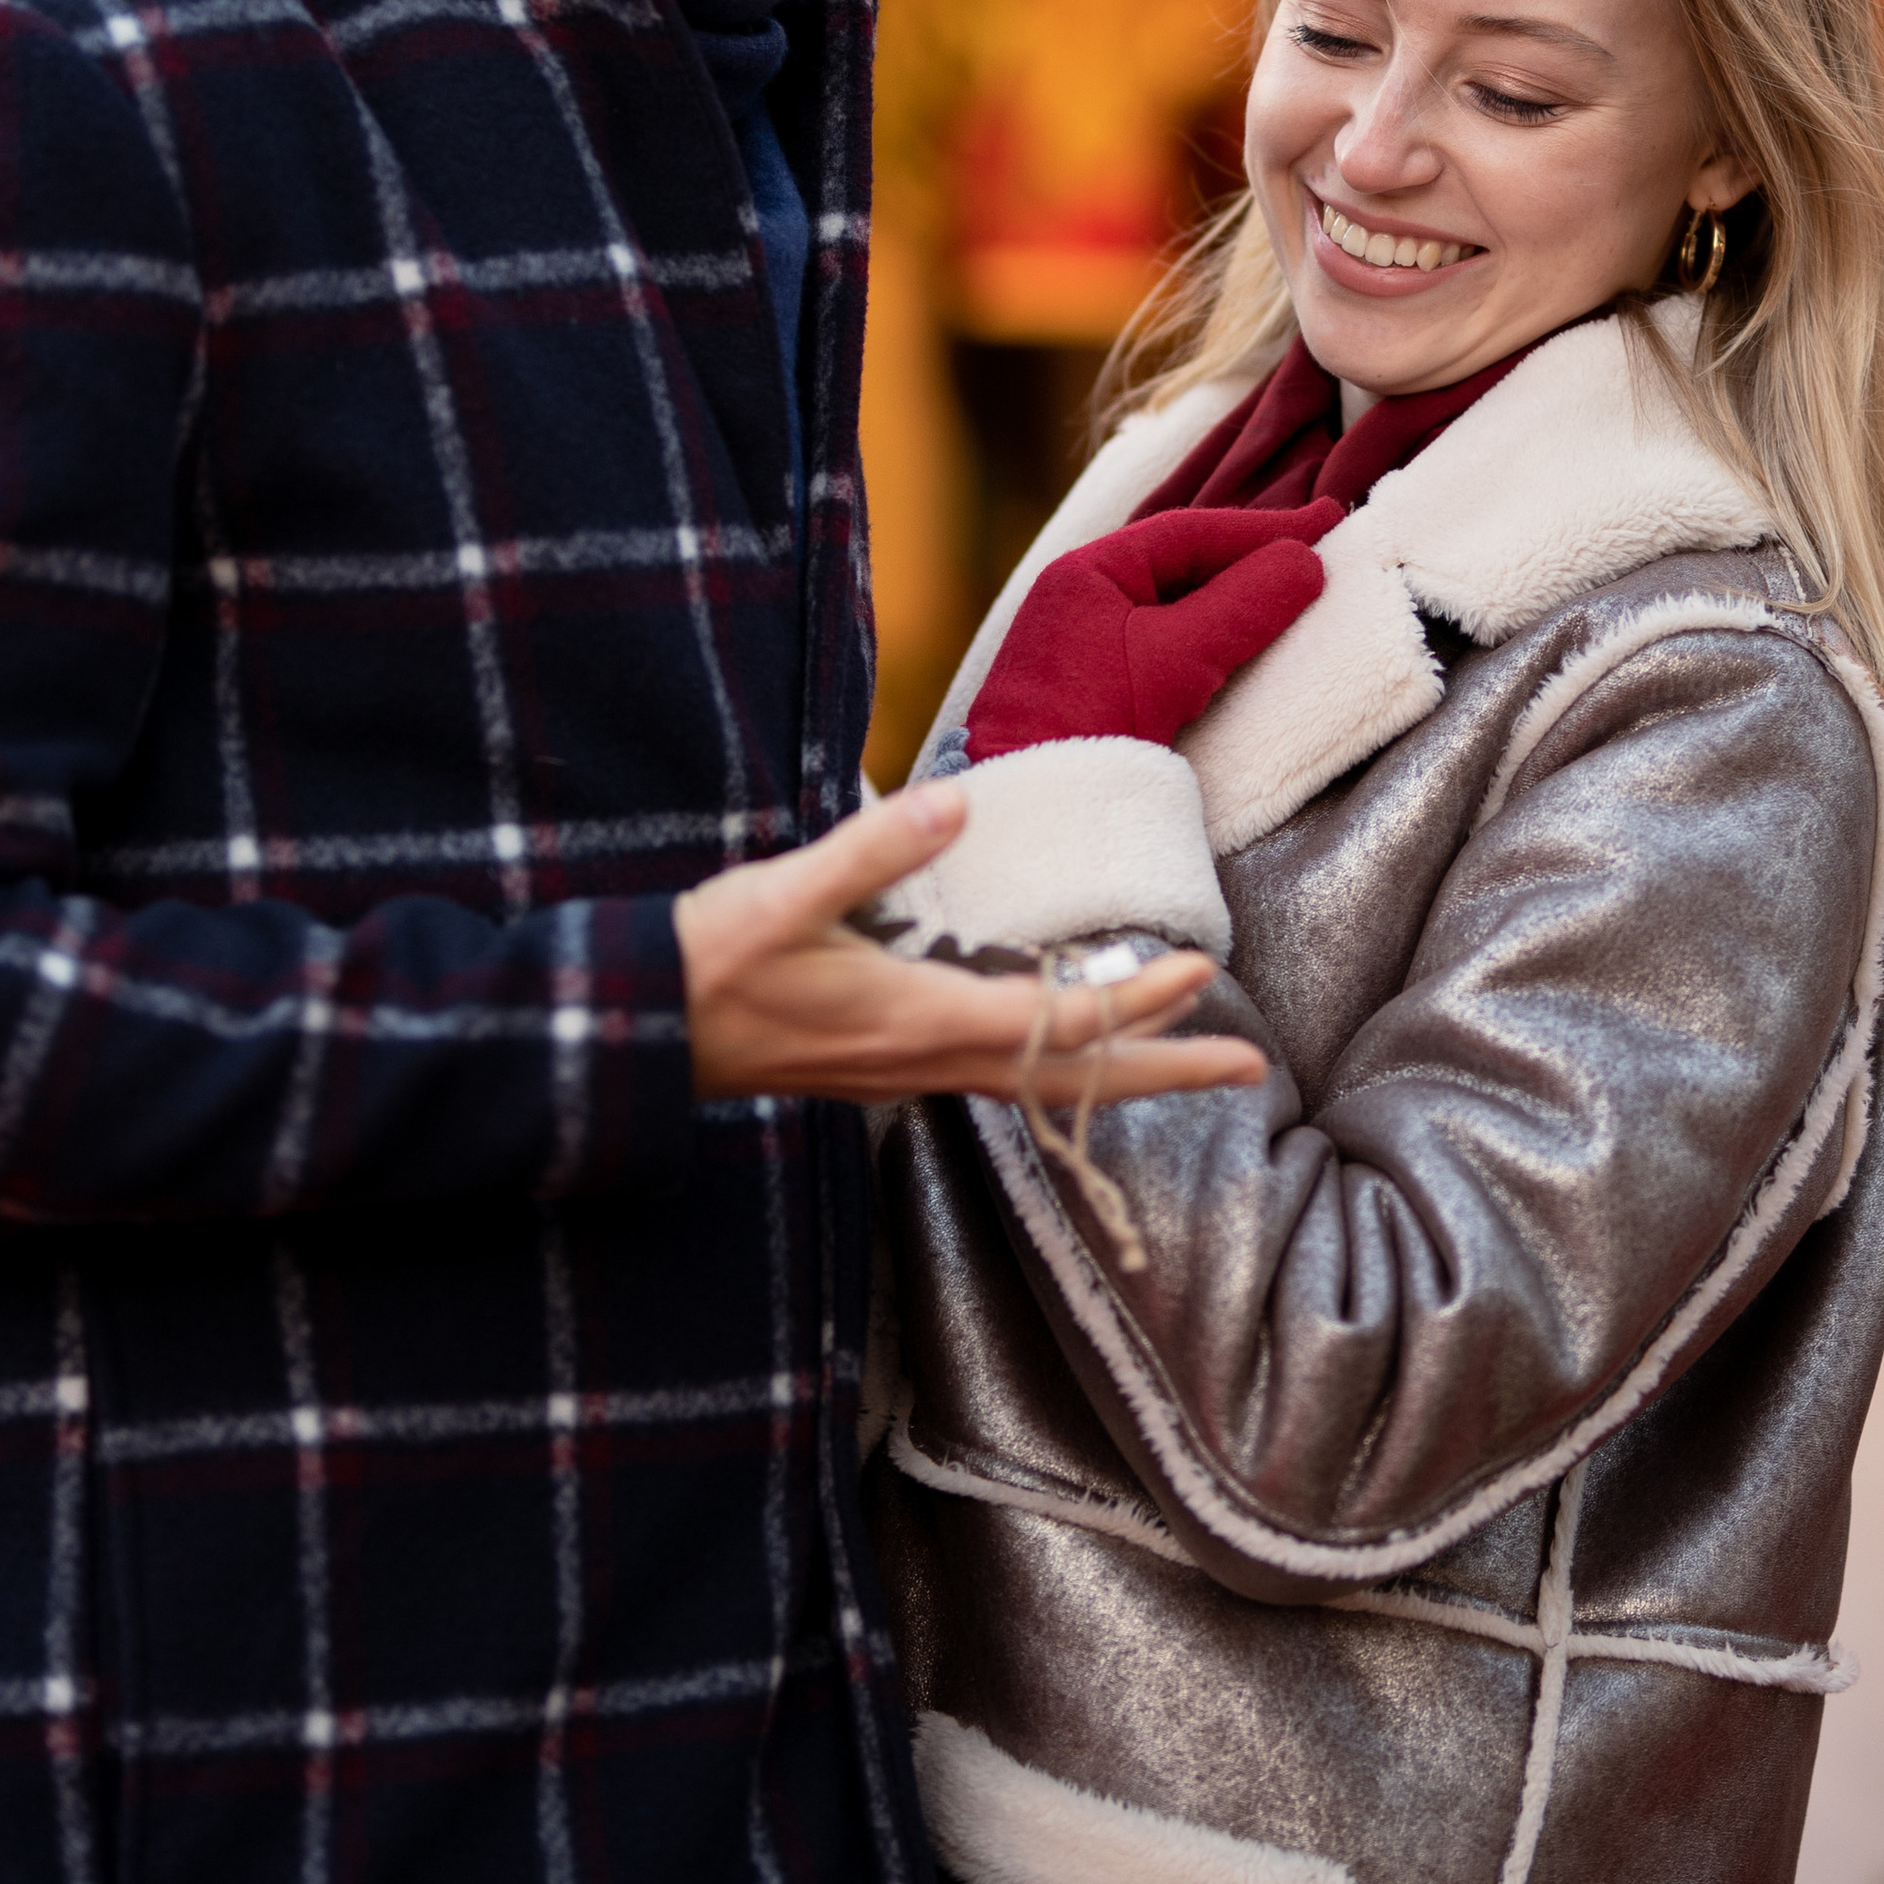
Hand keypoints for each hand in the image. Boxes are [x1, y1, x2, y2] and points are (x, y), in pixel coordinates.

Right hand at [677, 782, 1263, 1106]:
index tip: (1200, 974)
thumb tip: (956, 801)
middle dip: (1161, 1069)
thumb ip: (872, 850)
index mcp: (914, 1020)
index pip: (1053, 1025)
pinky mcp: (884, 1065)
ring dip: (1112, 1066)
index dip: (1132, 1002)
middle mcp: (922, 1061)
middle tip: (1247, 1070)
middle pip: (1067, 1080)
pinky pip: (994, 1073)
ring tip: (1179, 1047)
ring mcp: (903, 1073)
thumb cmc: (705, 964)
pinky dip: (1049, 1060)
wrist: (635, 1036)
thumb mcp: (782, 894)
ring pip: (1035, 1082)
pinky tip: (1061, 1035)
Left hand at [967, 499, 1342, 759]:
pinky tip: (1240, 647)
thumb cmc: (1092, 723)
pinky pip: (1163, 642)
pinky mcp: (1092, 687)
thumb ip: (1245, 605)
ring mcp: (1082, 642)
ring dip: (1231, 600)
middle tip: (1318, 551)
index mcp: (1087, 571)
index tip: (1327, 520)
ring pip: (1174, 604)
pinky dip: (1208, 637)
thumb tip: (1306, 561)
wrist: (1035, 811)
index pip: (1190, 533)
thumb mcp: (1178, 658)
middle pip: (1181, 565)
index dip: (1263, 528)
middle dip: (1249, 559)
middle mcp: (1080, 595)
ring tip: (1291, 594)